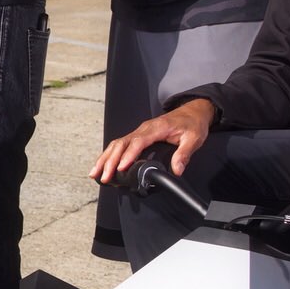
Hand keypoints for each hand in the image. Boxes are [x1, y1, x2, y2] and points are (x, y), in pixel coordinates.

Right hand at [92, 99, 216, 183]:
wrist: (192, 112)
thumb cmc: (192, 124)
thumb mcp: (194, 139)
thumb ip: (184, 154)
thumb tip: (177, 170)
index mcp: (156, 128)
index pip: (138, 142)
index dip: (128, 155)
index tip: (120, 167)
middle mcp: (144, 129)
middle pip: (121, 143)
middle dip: (110, 160)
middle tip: (103, 176)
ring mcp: (139, 131)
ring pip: (117, 143)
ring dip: (105, 158)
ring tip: (95, 173)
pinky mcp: (138, 136)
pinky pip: (120, 144)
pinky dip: (109, 154)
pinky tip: (103, 164)